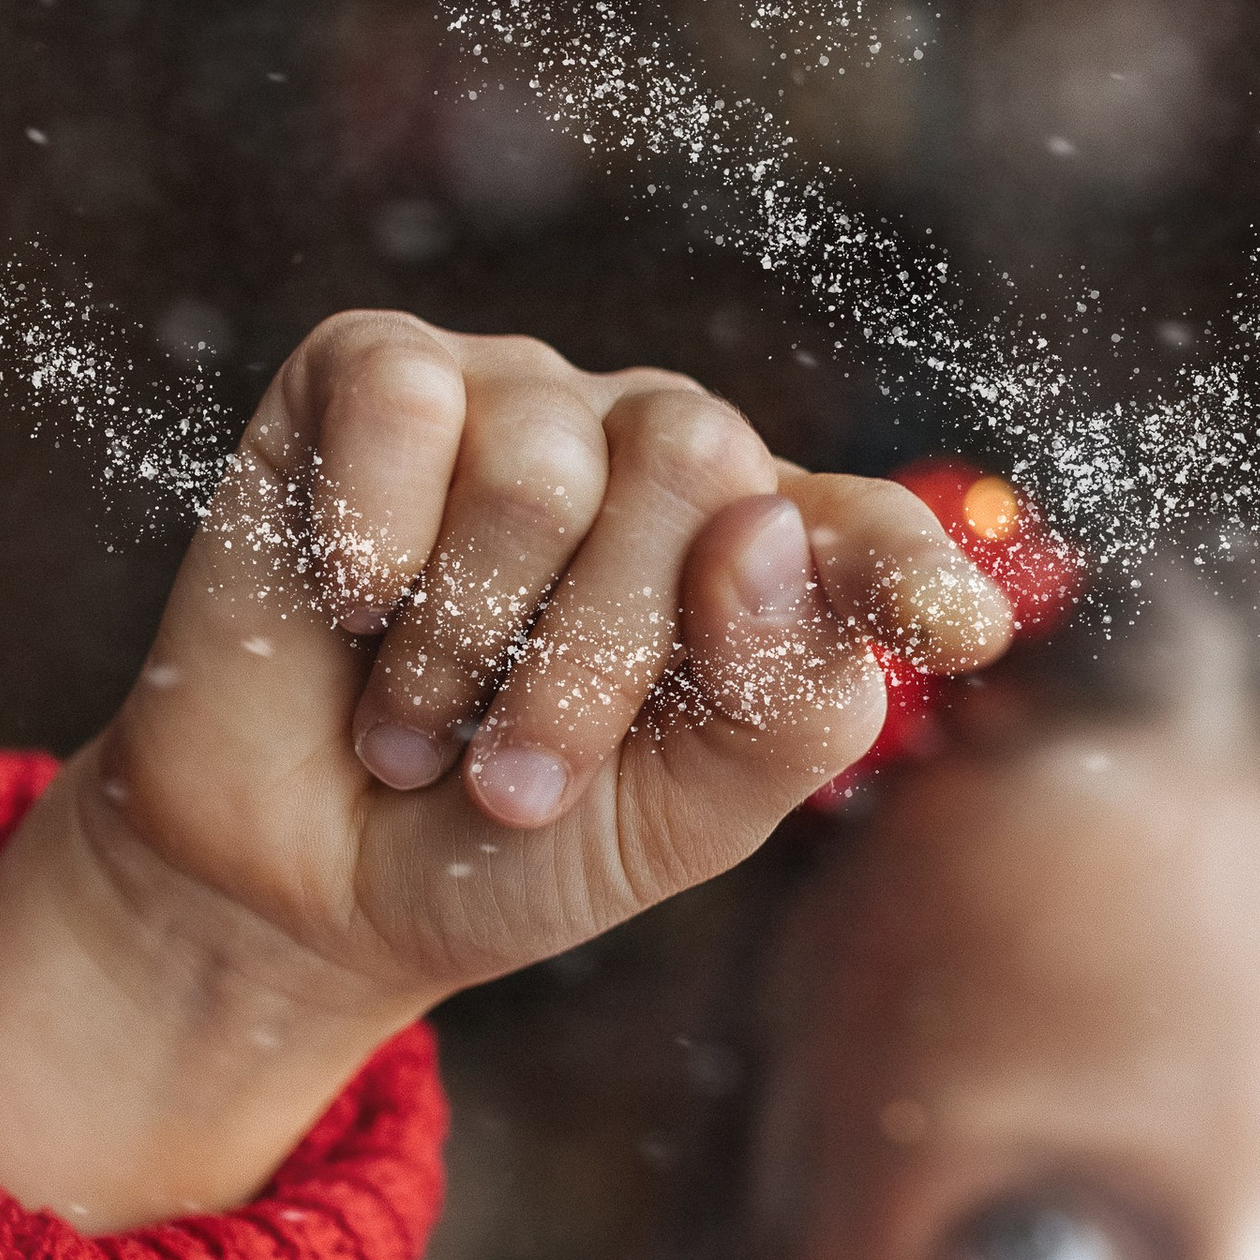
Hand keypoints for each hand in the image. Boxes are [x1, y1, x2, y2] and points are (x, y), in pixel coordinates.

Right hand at [0, 314, 1011, 1227]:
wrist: (297, 884)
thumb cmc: (501, 851)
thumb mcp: (675, 826)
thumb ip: (777, 706)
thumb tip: (769, 531)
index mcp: (762, 560)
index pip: (866, 528)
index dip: (910, 567)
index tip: (962, 632)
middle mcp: (655, 455)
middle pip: (694, 472)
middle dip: (597, 664)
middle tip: (515, 781)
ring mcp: (520, 402)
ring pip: (540, 459)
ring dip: (465, 640)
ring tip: (413, 723)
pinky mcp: (373, 375)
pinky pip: (404, 403)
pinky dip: (367, 535)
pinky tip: (348, 600)